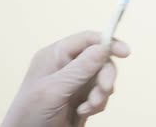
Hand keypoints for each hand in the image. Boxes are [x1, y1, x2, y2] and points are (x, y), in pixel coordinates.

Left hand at [1, 30, 130, 126]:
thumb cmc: (30, 116)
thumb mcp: (55, 90)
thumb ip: (80, 68)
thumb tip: (104, 46)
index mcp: (55, 55)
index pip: (87, 39)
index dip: (107, 42)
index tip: (125, 53)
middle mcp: (66, 65)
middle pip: (100, 59)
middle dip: (105, 76)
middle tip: (105, 90)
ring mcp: (75, 82)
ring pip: (103, 78)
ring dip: (102, 93)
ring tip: (90, 107)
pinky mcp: (82, 98)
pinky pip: (101, 94)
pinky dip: (98, 103)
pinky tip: (84, 112)